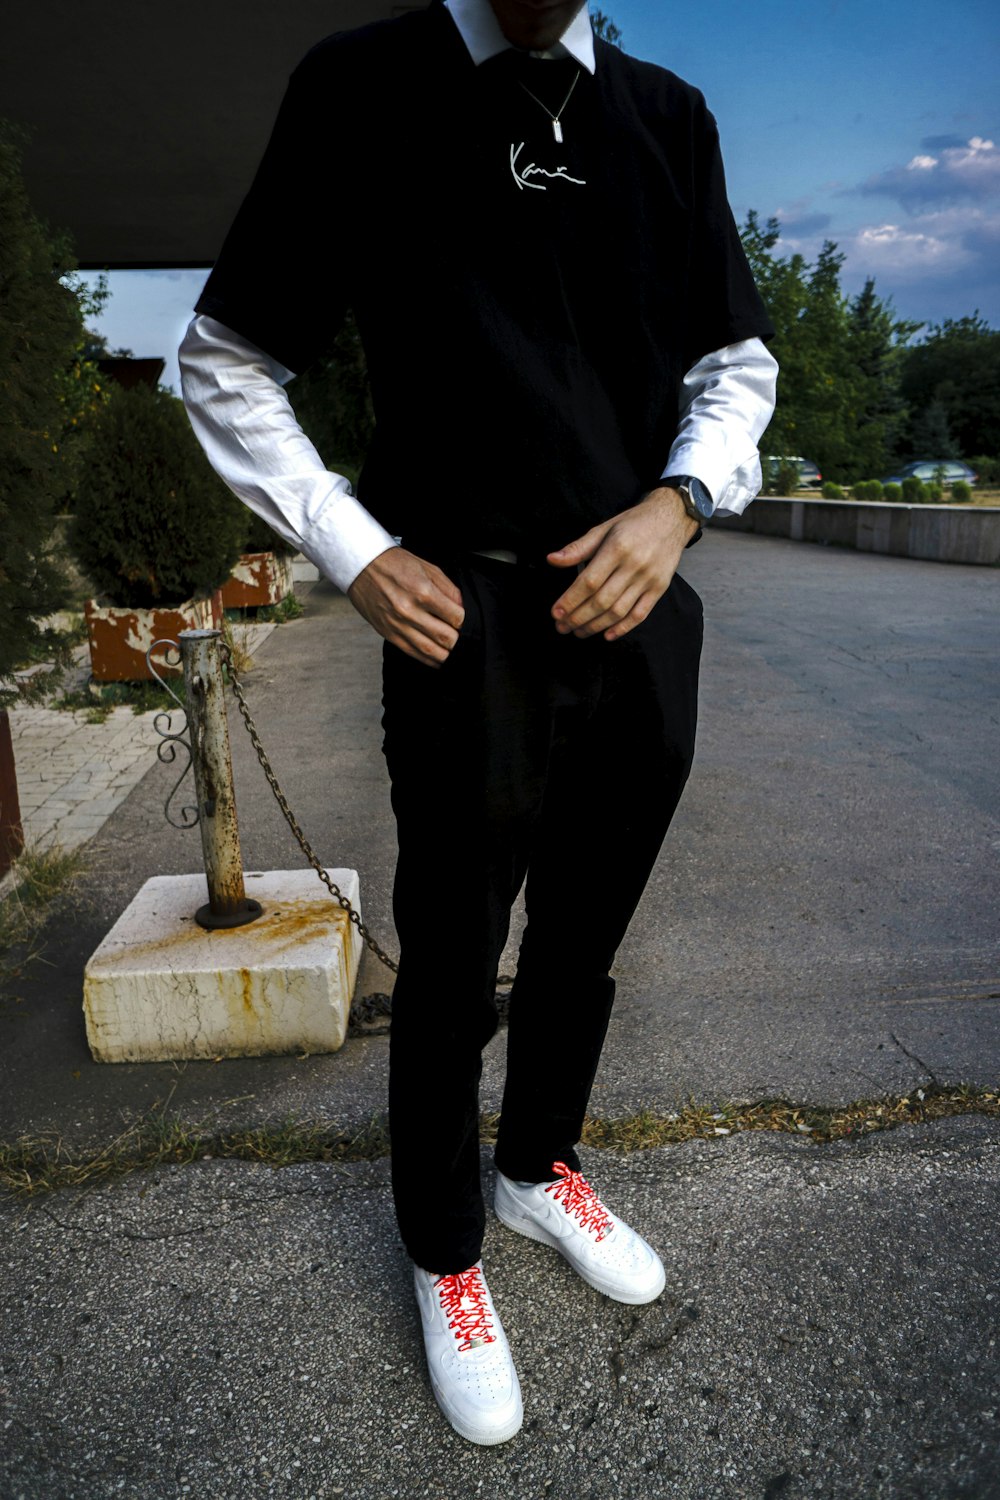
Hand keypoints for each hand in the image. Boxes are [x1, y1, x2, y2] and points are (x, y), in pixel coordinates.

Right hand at [348, 546, 464, 666]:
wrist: (361, 566)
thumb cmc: (393, 564)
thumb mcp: (428, 568)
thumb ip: (449, 589)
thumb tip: (463, 607)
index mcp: (423, 592)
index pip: (456, 618)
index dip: (466, 623)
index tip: (466, 623)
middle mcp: (410, 612)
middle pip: (445, 638)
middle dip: (459, 640)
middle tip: (463, 637)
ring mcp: (398, 625)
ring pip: (430, 651)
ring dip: (447, 655)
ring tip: (454, 651)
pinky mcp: (389, 634)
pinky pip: (413, 653)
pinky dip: (429, 659)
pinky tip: (438, 658)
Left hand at [547, 487, 699, 640]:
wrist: (672, 518)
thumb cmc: (633, 523)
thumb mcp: (604, 528)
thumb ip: (578, 548)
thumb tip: (552, 560)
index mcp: (617, 548)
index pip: (588, 581)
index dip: (570, 600)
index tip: (556, 613)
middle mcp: (634, 565)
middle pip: (602, 600)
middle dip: (578, 617)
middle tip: (562, 627)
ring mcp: (649, 579)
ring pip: (618, 611)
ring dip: (596, 625)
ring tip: (579, 632)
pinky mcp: (659, 588)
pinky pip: (640, 614)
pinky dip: (623, 628)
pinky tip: (607, 635)